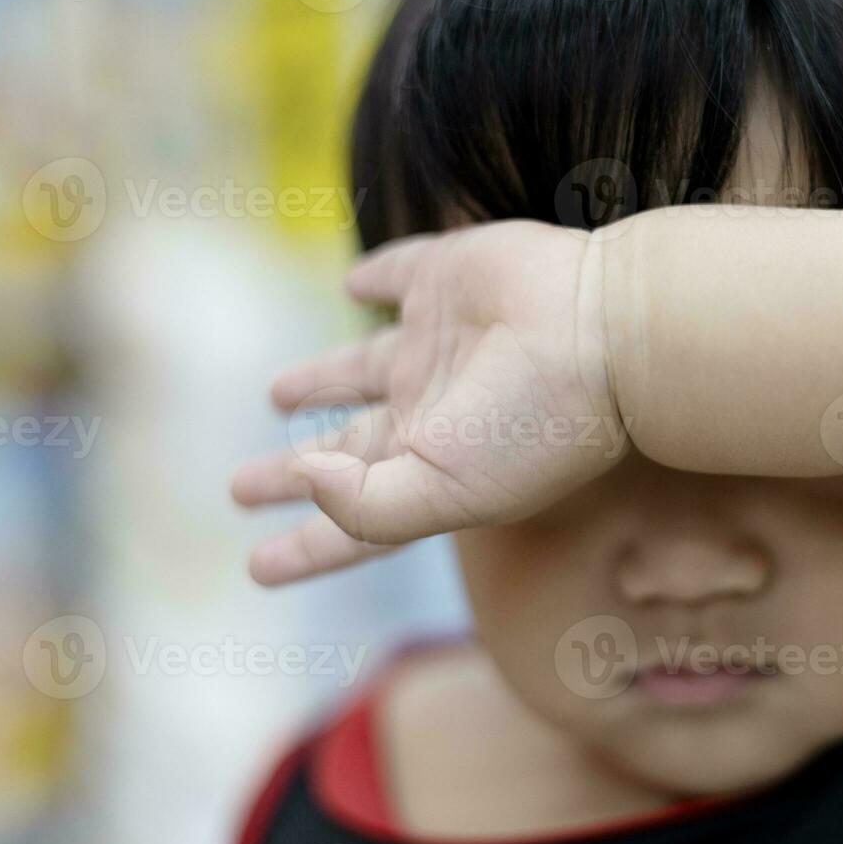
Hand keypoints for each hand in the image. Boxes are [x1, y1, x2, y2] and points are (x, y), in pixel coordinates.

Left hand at [231, 220, 623, 584]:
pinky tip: (353, 285)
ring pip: (358, 369)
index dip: (305, 548)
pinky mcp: (447, 280)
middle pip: (344, 448)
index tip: (256, 568)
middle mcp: (432, 413)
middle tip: (241, 489)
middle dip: (294, 472)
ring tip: (276, 397)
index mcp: (431, 472)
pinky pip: (397, 275)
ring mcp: (438, 347)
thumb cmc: (534, 425)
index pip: (352, 519)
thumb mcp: (444, 491)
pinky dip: (374, 279)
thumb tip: (301, 478)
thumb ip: (363, 504)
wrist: (601, 333)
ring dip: (318, 383)